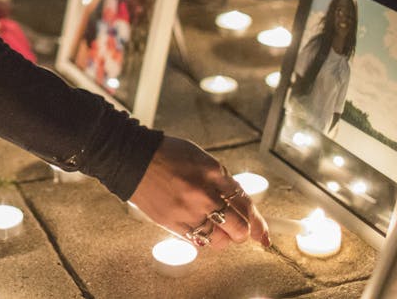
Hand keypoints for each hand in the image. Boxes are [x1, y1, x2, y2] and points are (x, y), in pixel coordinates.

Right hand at [129, 136, 270, 249]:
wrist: (133, 158)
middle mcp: (202, 193)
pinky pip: (198, 241)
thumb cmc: (167, 155)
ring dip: (223, 238)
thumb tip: (241, 205)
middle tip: (239, 230)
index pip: (245, 204)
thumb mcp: (202, 159)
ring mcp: (187, 210)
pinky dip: (203, 238)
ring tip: (215, 227)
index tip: (263, 234)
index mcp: (213, 173)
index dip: (258, 223)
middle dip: (242, 232)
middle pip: (237, 227)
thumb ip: (222, 181)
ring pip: (219, 240)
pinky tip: (199, 227)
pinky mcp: (172, 223)